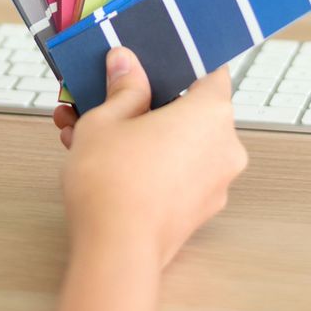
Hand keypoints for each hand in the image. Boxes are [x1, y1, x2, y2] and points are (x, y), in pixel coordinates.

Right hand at [58, 49, 245, 269]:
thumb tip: (126, 64)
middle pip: (187, 111)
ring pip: (176, 145)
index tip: (154, 60)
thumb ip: (122, 87)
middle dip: (143, 103)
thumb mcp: (106, 119)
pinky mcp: (197, 210)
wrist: (115, 250)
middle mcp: (225, 147)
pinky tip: (102, 161)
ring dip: (136, 135)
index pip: (209, 72)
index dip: (180, 63)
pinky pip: (174, 173)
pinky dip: (145, 163)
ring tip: (85, 132)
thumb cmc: (114, 182)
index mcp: (212, 113)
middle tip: (106, 98)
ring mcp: (215, 183)